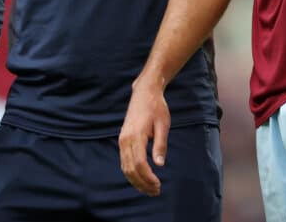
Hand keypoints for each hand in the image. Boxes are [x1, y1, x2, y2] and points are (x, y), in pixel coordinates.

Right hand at [119, 76, 170, 195]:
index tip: (158, 185)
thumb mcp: (163, 125)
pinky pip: (124, 161)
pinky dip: (131, 173)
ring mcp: (122, 140)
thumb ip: (160, 145)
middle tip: (156, 191)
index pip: (139, 164)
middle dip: (142, 183)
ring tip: (149, 189)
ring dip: (136, 180)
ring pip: (125, 167)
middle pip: (130, 169)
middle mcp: (125, 140)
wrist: (144, 93)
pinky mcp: (122, 140)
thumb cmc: (156, 107)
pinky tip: (141, 178)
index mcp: (136, 136)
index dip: (148, 178)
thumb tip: (159, 164)